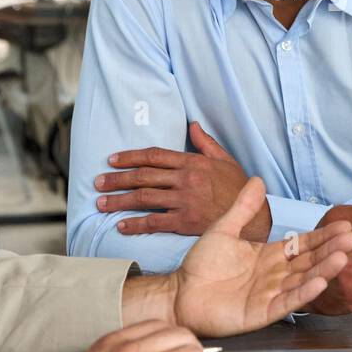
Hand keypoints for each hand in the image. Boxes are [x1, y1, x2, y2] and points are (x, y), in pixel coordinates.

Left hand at [97, 122, 270, 240]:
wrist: (254, 216)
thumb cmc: (239, 188)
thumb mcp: (225, 160)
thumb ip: (206, 143)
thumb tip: (193, 125)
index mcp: (192, 162)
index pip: (154, 155)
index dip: (130, 157)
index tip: (112, 160)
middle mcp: (186, 179)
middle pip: (143, 176)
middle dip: (117, 179)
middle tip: (98, 182)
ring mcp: (184, 201)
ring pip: (144, 198)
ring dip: (119, 201)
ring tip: (101, 203)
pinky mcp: (185, 222)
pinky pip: (154, 222)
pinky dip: (135, 224)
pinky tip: (121, 226)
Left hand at [170, 174, 351, 336]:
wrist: (179, 294)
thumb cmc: (200, 266)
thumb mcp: (224, 229)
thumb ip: (242, 208)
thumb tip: (256, 180)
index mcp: (269, 256)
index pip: (302, 244)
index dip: (322, 236)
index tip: (343, 226)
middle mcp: (275, 275)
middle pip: (309, 261)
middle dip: (330, 250)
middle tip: (351, 239)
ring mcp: (270, 294)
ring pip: (303, 280)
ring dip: (324, 270)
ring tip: (342, 258)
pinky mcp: (262, 312)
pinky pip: (287, 302)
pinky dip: (304, 293)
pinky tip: (320, 282)